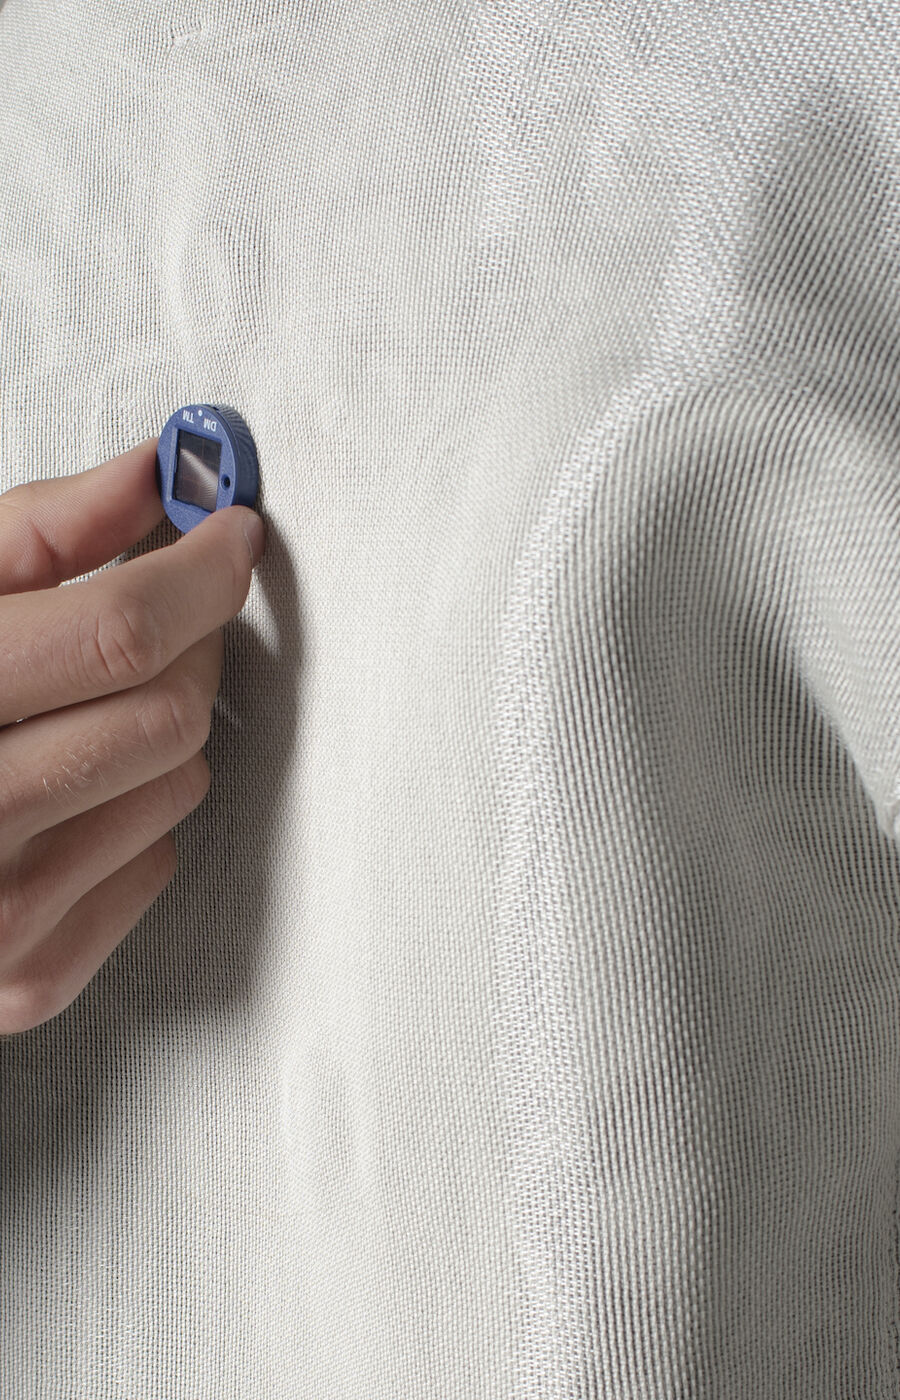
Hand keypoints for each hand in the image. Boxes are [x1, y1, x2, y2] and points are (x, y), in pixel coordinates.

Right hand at [0, 437, 264, 1034]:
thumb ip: (42, 532)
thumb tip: (156, 473)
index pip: (119, 633)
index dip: (198, 570)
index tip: (229, 535)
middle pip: (169, 711)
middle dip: (189, 644)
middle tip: (163, 614)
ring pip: (181, 782)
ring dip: (160, 730)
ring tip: (84, 712)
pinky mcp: (30, 976)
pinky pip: (159, 860)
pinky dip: (136, 815)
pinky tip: (68, 794)